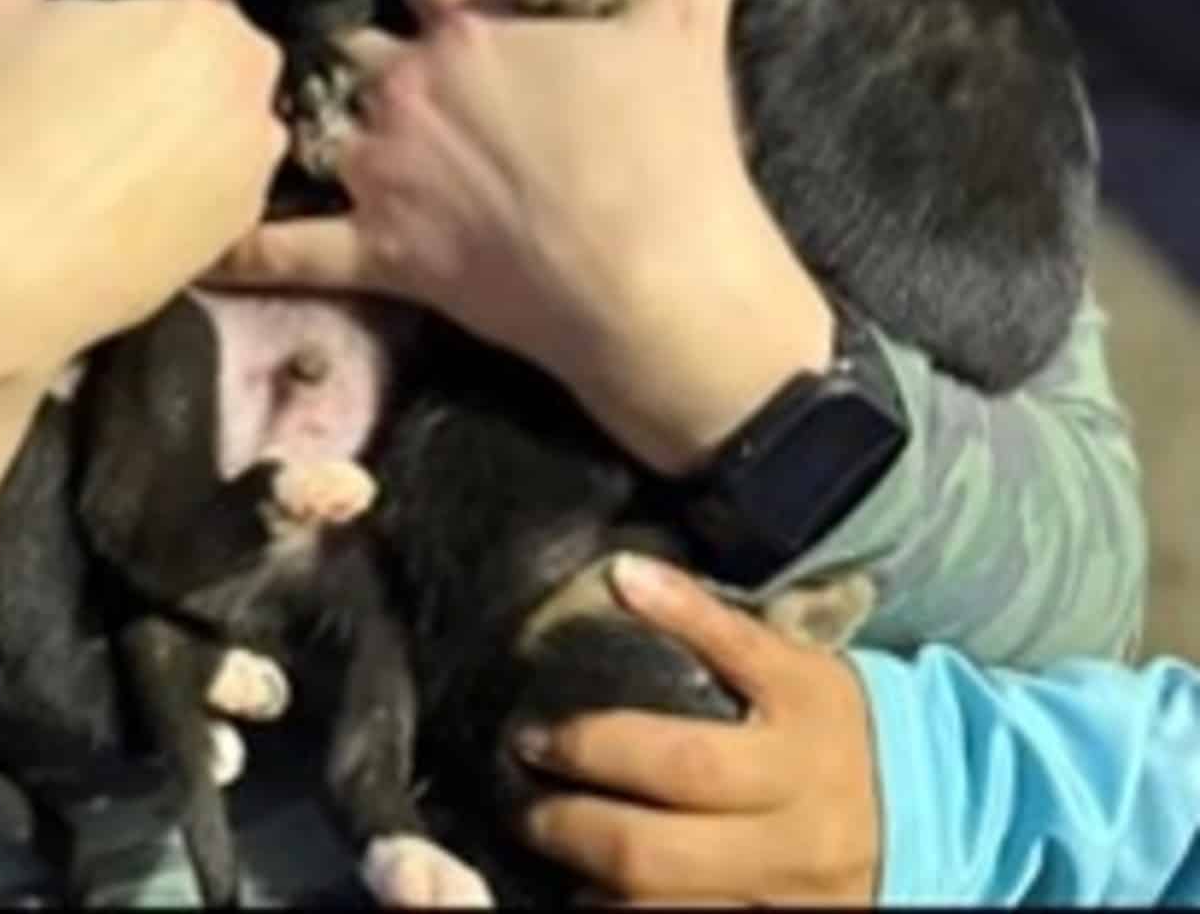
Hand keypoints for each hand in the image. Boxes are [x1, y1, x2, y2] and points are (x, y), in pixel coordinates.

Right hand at [0, 0, 287, 390]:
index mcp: (208, 11)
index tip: (110, 11)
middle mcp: (255, 77)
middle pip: (219, 44)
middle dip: (173, 52)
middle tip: (98, 78)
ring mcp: (258, 158)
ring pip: (225, 111)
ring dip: (186, 114)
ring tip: (109, 141)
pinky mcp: (242, 227)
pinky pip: (224, 176)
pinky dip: (189, 176)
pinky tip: (125, 189)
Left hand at [211, 0, 831, 470]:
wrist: (663, 286)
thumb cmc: (673, 150)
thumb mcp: (690, 24)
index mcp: (476, 20)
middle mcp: (414, 80)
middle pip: (343, 29)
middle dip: (321, 19)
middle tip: (279, 5)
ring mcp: (389, 166)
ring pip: (304, 119)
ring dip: (275, 110)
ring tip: (216, 96)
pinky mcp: (383, 250)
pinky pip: (290, 249)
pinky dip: (237, 248)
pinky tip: (184, 242)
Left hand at [519, 556, 880, 905]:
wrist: (930, 805)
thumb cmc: (831, 719)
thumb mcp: (787, 660)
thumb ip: (707, 621)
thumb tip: (622, 573)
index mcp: (793, 747)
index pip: (679, 756)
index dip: (595, 746)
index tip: (533, 730)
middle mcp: (793, 832)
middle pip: (656, 848)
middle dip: (570, 823)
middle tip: (525, 795)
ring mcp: (787, 896)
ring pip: (667, 909)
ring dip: (590, 881)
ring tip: (549, 841)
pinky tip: (595, 890)